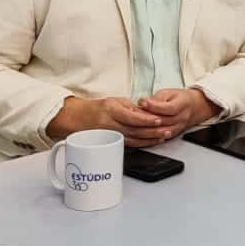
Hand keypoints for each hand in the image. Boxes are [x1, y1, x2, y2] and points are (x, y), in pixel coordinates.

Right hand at [48, 96, 169, 145]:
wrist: (78, 119)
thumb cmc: (97, 108)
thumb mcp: (114, 101)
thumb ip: (131, 107)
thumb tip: (147, 112)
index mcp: (110, 111)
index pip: (131, 117)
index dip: (145, 119)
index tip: (158, 119)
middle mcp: (109, 124)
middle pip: (134, 130)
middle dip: (152, 132)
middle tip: (166, 131)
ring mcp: (109, 136)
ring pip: (133, 140)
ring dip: (149, 140)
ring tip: (163, 137)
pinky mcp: (111, 143)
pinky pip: (129, 144)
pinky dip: (141, 144)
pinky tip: (151, 142)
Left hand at [137, 88, 218, 138]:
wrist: (195, 107)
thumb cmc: (181, 99)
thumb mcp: (170, 92)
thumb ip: (157, 98)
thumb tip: (144, 103)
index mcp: (183, 104)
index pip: (169, 108)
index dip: (154, 106)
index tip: (143, 102)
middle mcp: (182, 118)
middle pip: (164, 121)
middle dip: (147, 117)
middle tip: (134, 113)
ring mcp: (178, 127)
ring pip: (161, 131)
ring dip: (148, 128)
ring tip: (136, 123)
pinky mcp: (174, 134)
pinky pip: (162, 138)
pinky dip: (151, 136)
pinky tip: (142, 133)